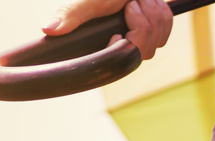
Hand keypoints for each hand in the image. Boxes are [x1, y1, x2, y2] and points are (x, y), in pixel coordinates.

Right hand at [43, 0, 172, 59]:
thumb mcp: (88, 2)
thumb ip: (70, 15)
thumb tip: (48, 29)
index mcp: (107, 41)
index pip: (126, 60)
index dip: (129, 45)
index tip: (119, 29)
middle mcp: (125, 44)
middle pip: (145, 52)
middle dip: (141, 23)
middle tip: (130, 4)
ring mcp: (142, 39)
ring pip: (158, 41)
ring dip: (151, 14)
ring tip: (136, 0)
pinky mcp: (155, 30)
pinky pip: (166, 31)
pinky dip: (161, 12)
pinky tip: (148, 2)